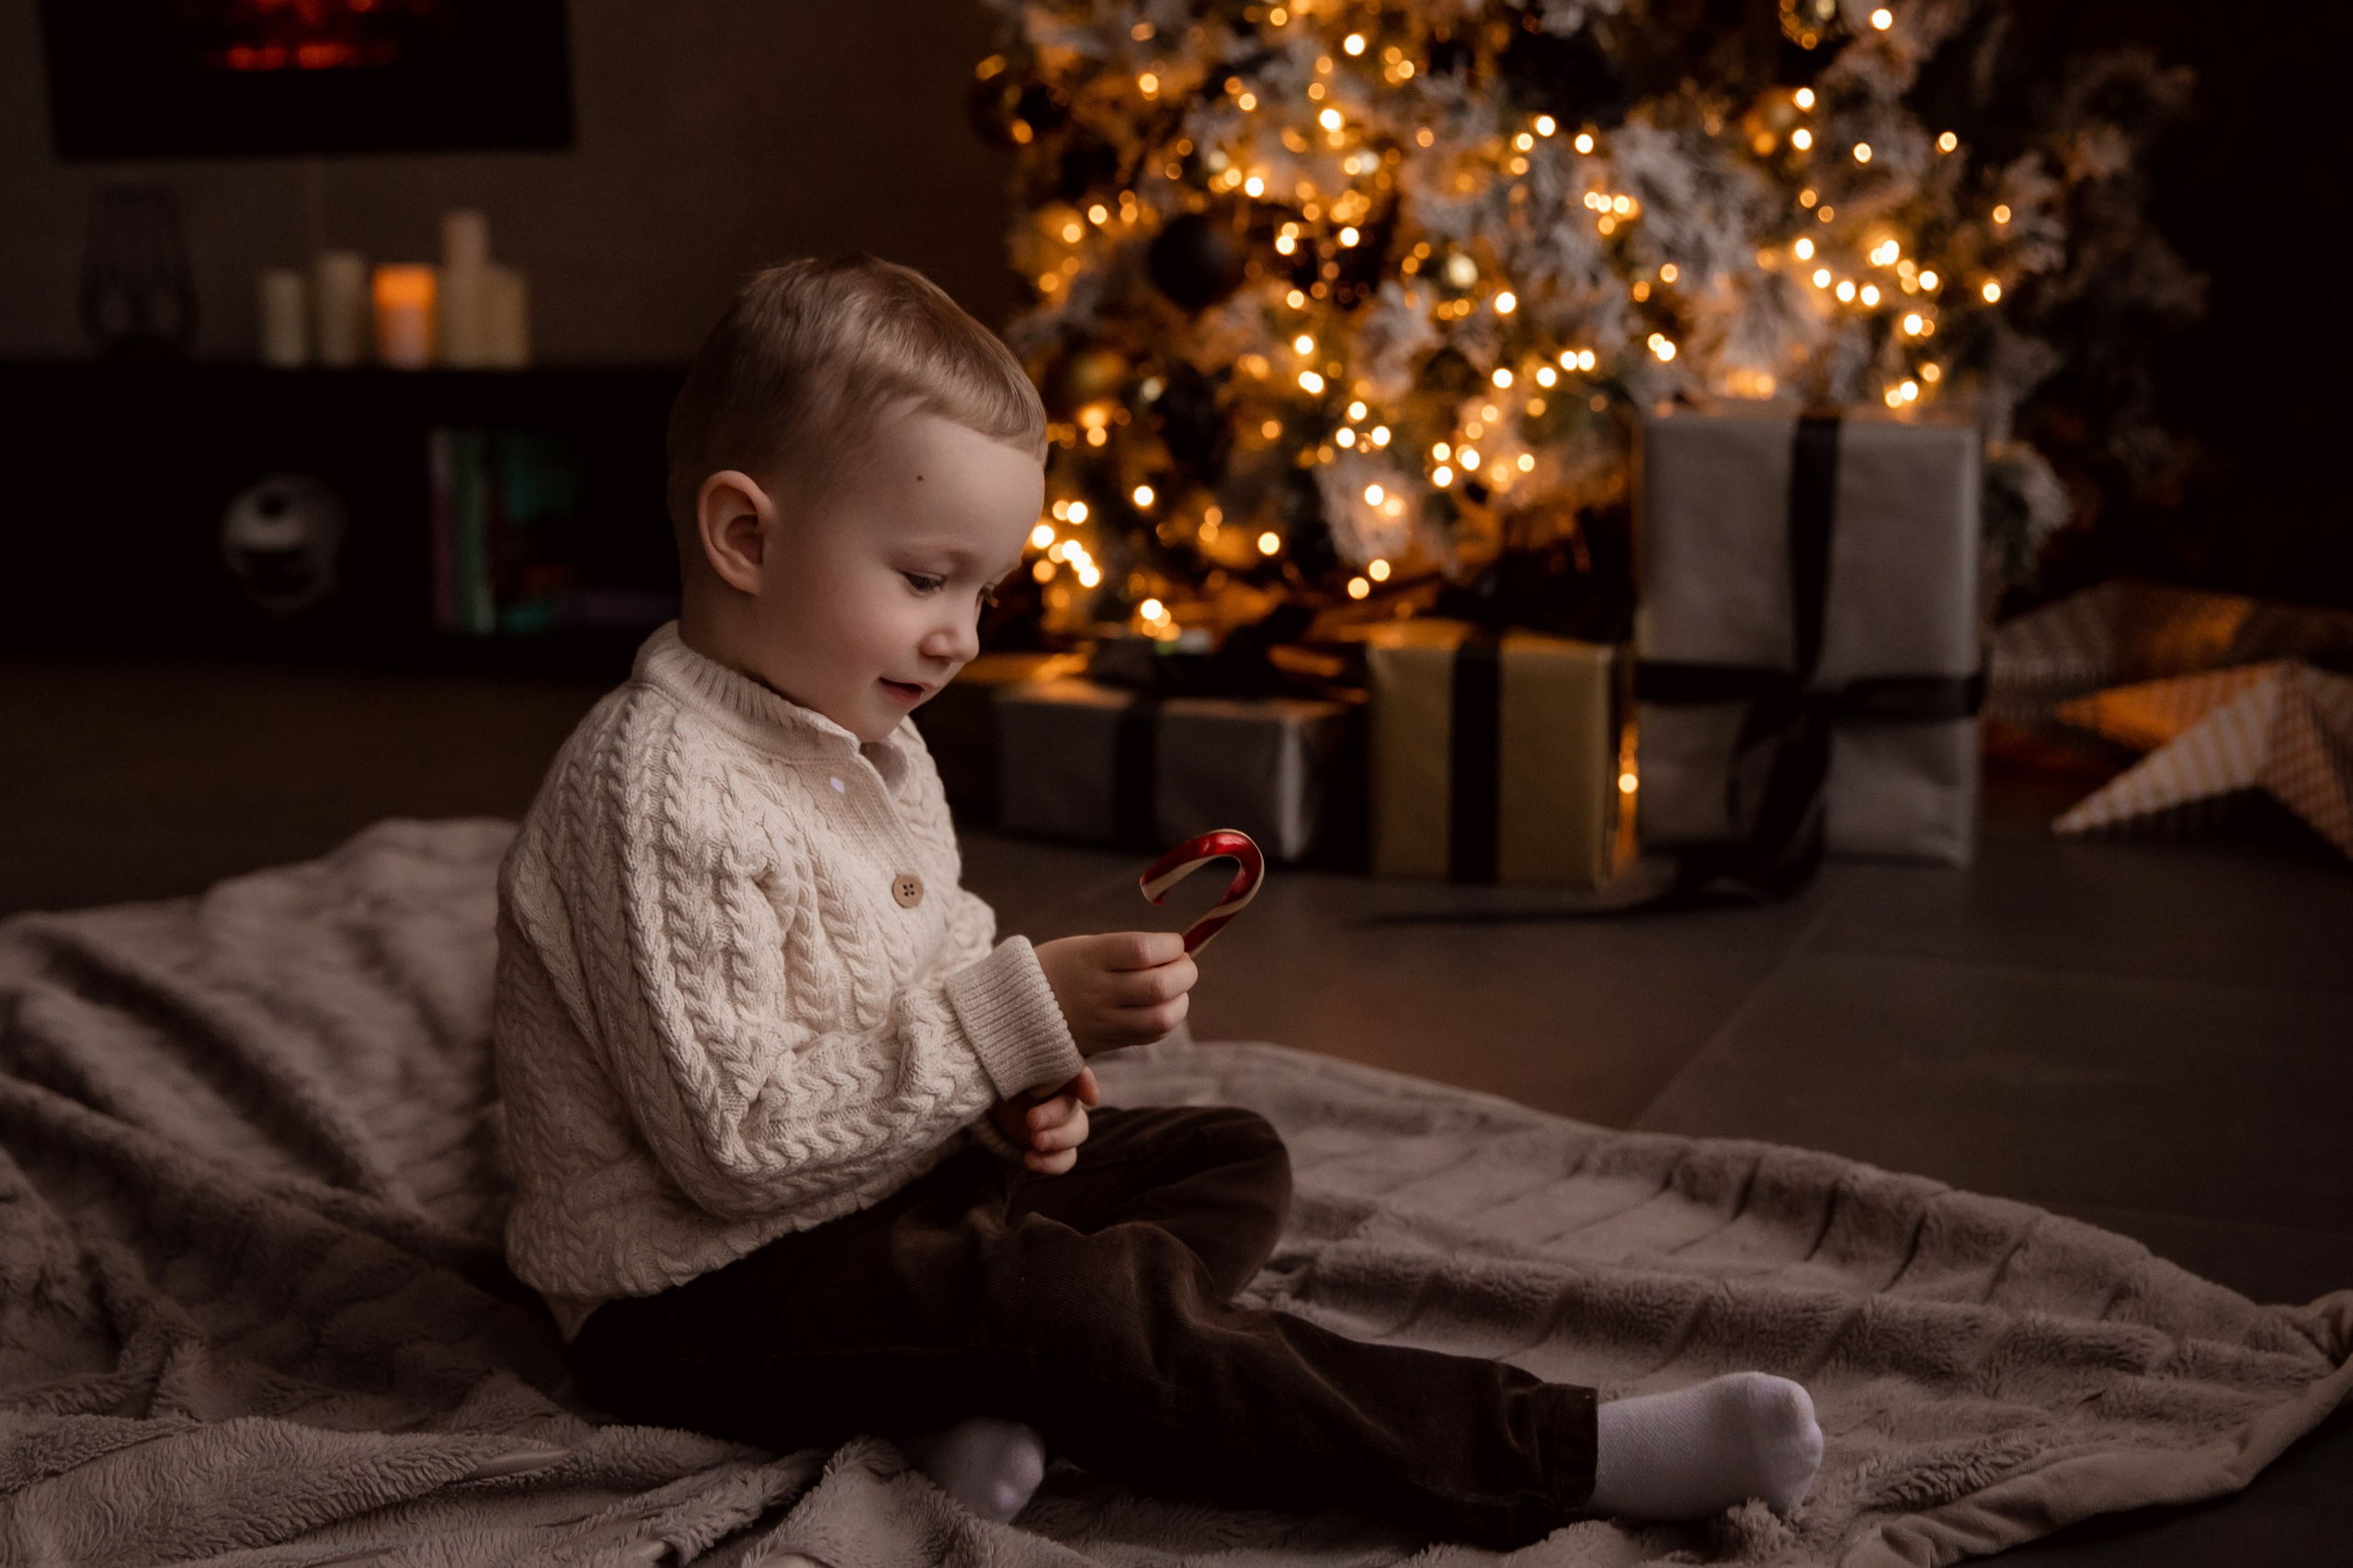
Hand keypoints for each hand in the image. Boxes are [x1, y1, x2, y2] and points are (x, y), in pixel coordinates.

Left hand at [990, 1066, 1100, 1174]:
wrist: (989, 1112)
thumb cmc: (1001, 1084)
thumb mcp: (1006, 1071)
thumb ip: (1016, 1064)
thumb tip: (1015, 1053)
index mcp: (1056, 1074)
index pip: (1079, 1074)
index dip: (1087, 1084)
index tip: (1089, 1098)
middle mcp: (1065, 1098)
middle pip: (1074, 1108)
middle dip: (1055, 1115)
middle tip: (1032, 1120)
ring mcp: (1063, 1126)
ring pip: (1078, 1134)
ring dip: (1058, 1140)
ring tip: (1035, 1142)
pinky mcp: (1055, 1150)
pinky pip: (1066, 1159)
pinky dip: (1051, 1162)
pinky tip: (1030, 1160)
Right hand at [1034, 931, 1196, 1055]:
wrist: (1017, 1009)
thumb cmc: (1060, 966)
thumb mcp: (1085, 946)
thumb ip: (1129, 950)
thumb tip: (1176, 950)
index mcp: (1090, 958)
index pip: (1142, 950)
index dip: (1170, 946)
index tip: (1175, 943)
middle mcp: (1097, 991)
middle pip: (1158, 987)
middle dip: (1185, 972)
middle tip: (1183, 964)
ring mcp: (1104, 1020)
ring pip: (1161, 1017)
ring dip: (1181, 1000)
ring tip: (1175, 988)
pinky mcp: (1109, 1041)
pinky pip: (1151, 1035)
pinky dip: (1166, 1020)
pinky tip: (1160, 1006)